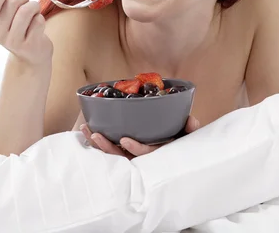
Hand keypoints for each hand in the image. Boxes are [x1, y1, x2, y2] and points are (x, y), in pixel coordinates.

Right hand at [0, 0, 52, 65]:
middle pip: (12, 3)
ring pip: (26, 10)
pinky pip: (38, 21)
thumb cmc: (17, 27)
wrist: (31, 54)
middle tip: (26, 2)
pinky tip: (37, 25)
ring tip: (34, 11)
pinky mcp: (29, 46)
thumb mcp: (5, 12)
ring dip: (34, 6)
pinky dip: (40, 18)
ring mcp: (13, 41)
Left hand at [80, 116, 200, 159]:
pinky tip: (87, 131)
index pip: (146, 154)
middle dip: (107, 147)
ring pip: (113, 154)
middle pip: (123, 157)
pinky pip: (109, 149)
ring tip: (87, 131)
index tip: (125, 140)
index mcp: (158, 154)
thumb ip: (191, 129)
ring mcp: (132, 156)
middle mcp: (143, 158)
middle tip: (96, 136)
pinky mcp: (124, 152)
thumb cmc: (181, 141)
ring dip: (99, 144)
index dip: (136, 148)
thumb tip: (191, 120)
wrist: (178, 151)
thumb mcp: (189, 136)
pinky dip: (97, 142)